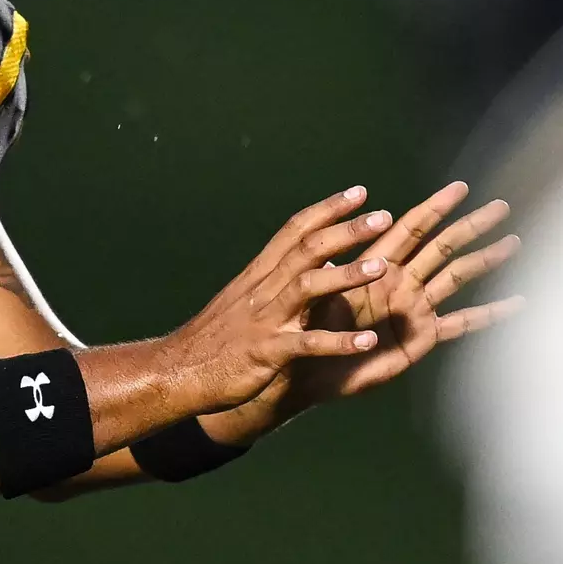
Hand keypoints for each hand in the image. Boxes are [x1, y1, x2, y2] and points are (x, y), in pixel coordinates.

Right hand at [164, 186, 399, 415]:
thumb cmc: (216, 337)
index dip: (327, 209)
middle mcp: (263, 289)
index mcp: (259, 274)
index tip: (359, 193)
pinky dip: (338, 342)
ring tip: (382, 267)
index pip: (295, 230)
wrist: (179, 370)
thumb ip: (276, 280)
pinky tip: (367, 342)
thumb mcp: (244, 299)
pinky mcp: (267, 352)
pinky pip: (307, 344)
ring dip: (347, 276)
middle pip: (307, 249)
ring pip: (307, 287)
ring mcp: (266, 319)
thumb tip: (316, 264)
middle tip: (382, 215)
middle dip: (346, 231)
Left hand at [202, 181, 523, 444]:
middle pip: (442, 246)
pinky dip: (490, 314)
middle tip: (502, 205)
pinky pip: (462, 324)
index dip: (435, 207)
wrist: (308, 366)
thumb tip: (350, 242)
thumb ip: (339, 270)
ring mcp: (416, 309)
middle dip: (470, 225)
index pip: (411, 228)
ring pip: (457, 278)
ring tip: (516, 242)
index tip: (460, 187)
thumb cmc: (308, 324)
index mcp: (378, 264)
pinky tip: (519, 303)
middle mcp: (402, 281)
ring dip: (485, 260)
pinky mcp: (422, 338)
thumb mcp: (321, 290)